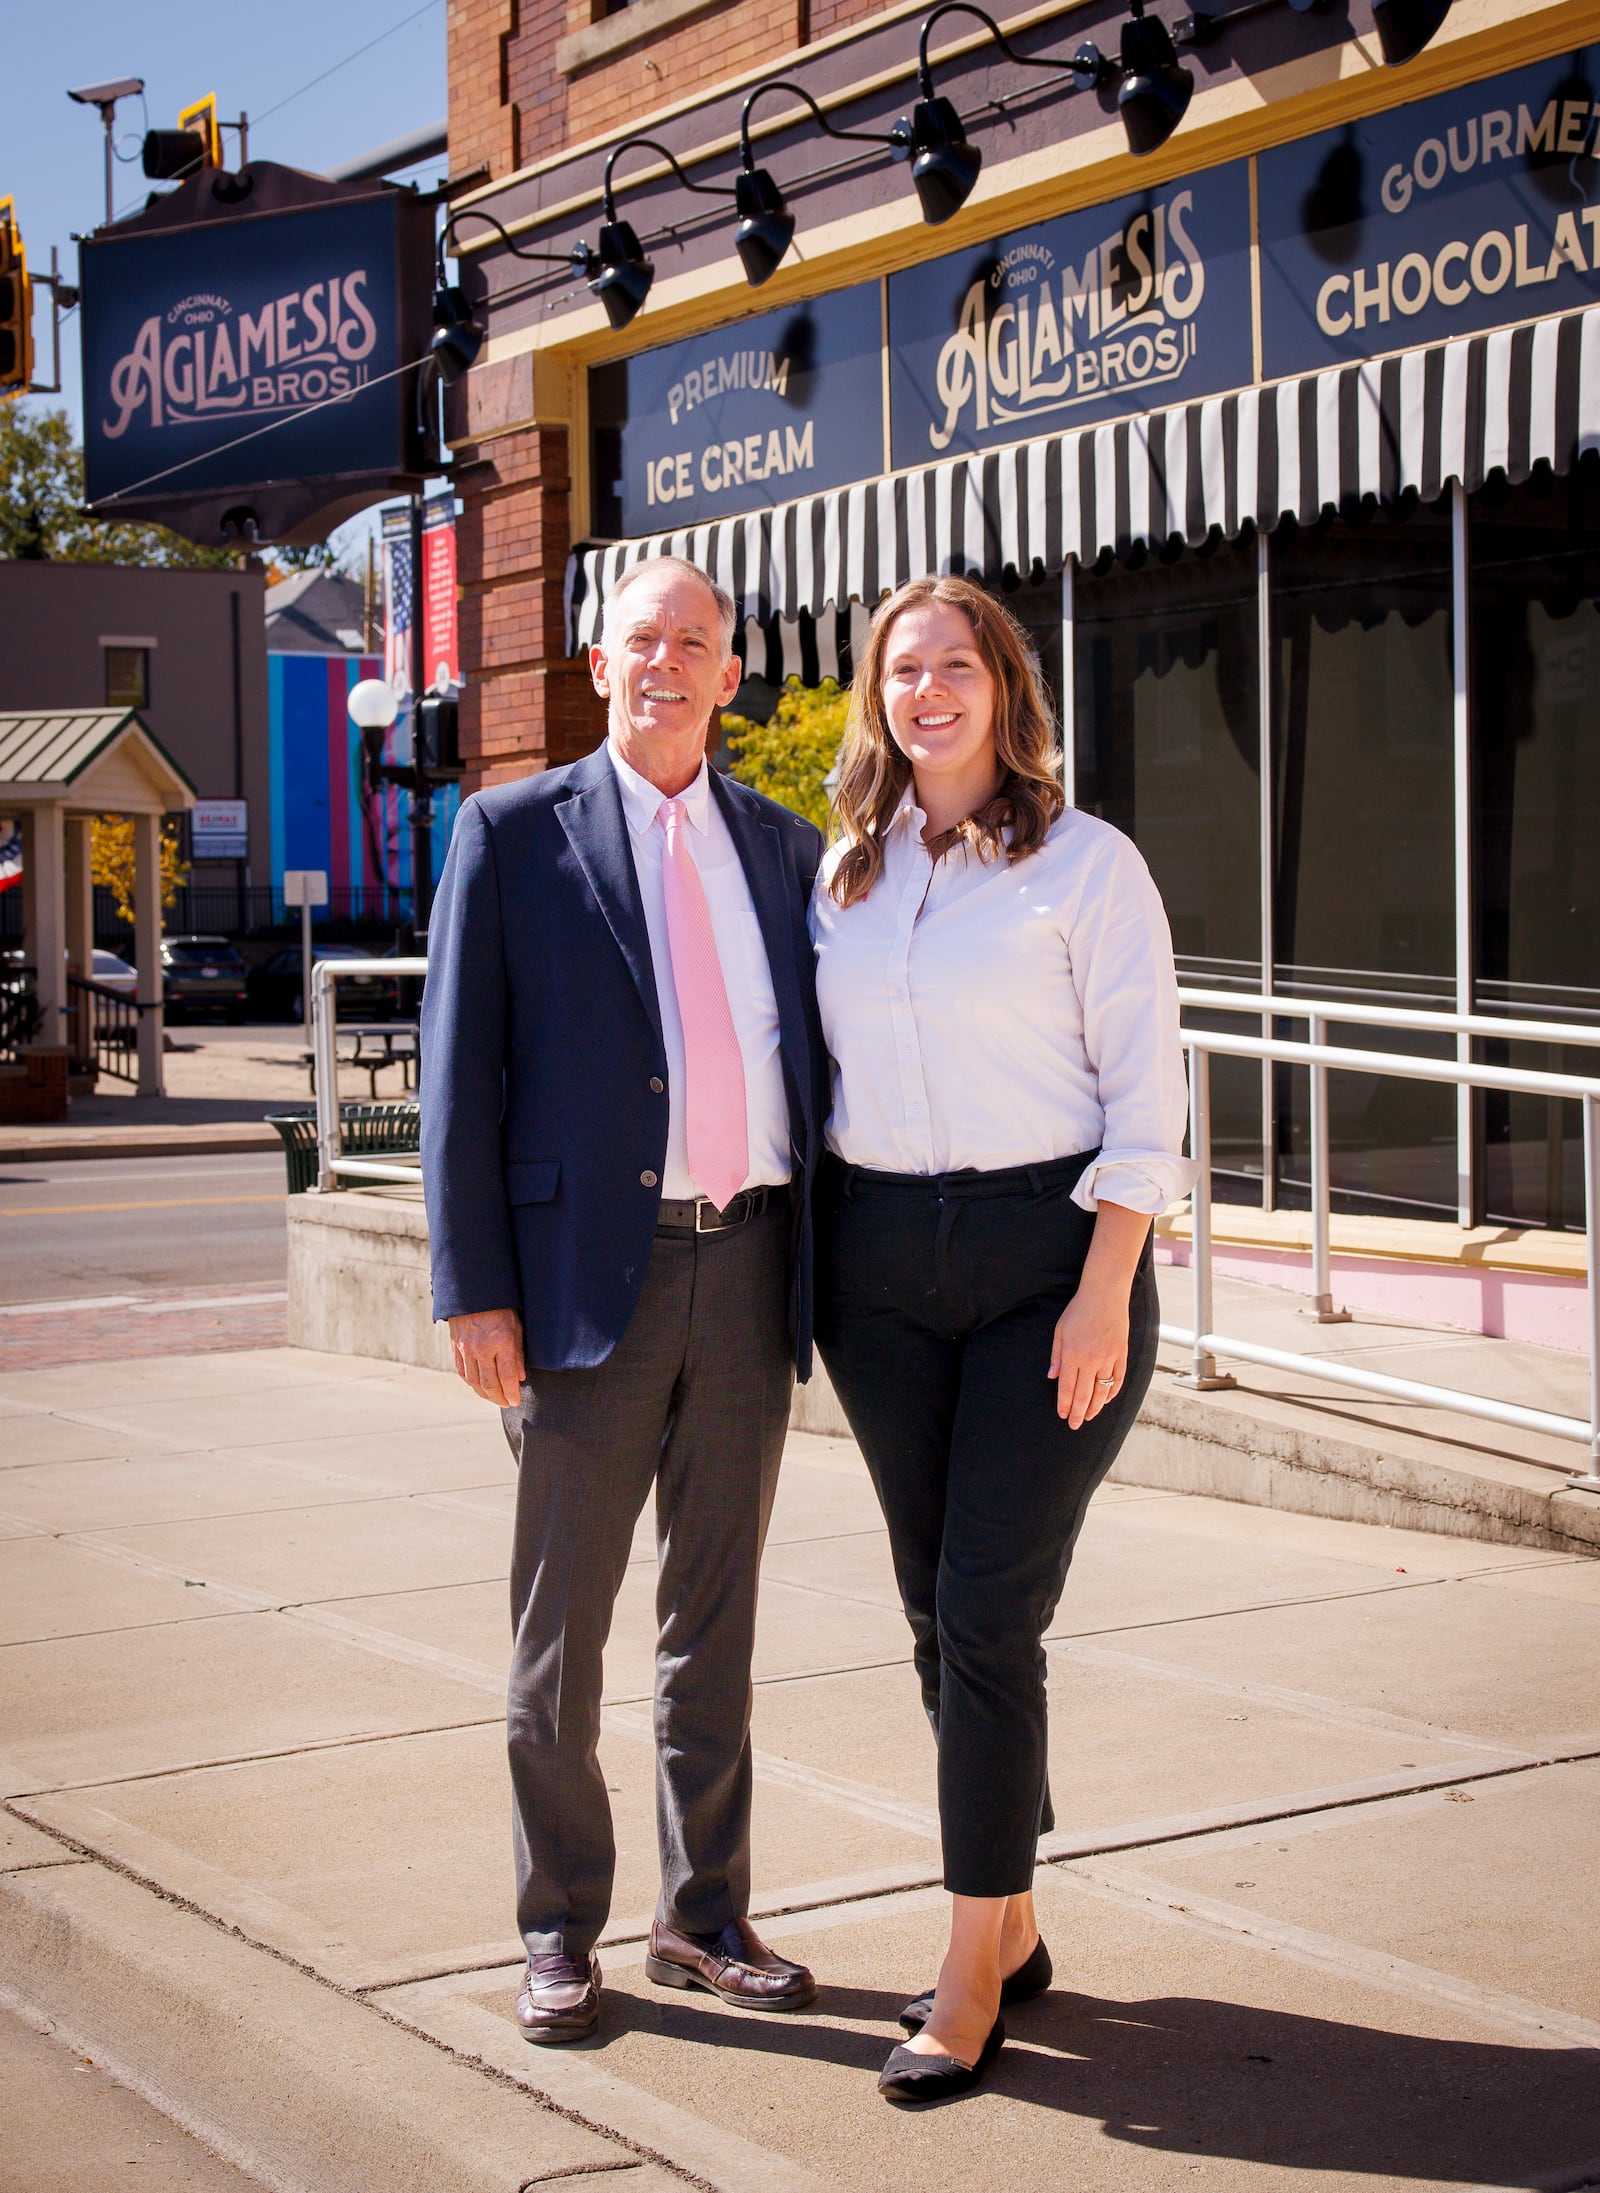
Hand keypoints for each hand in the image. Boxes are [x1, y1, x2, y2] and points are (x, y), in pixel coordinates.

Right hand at [449, 1307, 525, 1405]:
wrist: (473, 1293)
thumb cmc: (501, 1309)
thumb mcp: (517, 1328)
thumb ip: (518, 1354)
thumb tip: (520, 1378)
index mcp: (501, 1342)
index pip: (507, 1377)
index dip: (512, 1393)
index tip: (516, 1401)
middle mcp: (482, 1348)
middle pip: (489, 1384)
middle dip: (499, 1398)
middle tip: (506, 1404)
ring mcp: (466, 1349)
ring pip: (474, 1382)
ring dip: (485, 1395)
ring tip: (494, 1399)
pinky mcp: (456, 1348)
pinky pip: (462, 1372)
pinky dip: (471, 1383)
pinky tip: (479, 1387)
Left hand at [1047, 1283, 1128, 1427]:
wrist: (1104, 1295)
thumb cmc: (1078, 1311)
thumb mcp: (1060, 1331)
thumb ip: (1056, 1356)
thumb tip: (1052, 1377)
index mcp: (1072, 1354)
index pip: (1067, 1387)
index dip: (1064, 1404)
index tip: (1063, 1415)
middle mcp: (1091, 1360)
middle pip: (1083, 1394)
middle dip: (1078, 1413)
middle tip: (1074, 1425)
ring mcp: (1108, 1358)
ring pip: (1102, 1391)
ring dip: (1094, 1407)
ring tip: (1088, 1417)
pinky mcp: (1122, 1354)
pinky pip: (1118, 1380)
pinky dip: (1112, 1393)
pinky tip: (1104, 1400)